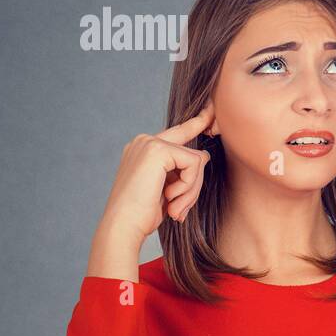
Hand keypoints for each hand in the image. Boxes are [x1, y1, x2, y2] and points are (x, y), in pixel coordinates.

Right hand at [96, 100, 214, 246]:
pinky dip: (189, 186)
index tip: (212, 109)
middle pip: (192, 153)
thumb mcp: (167, 190)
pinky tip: (171, 199)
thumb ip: (183, 171)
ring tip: (174, 207)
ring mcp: (150, 143)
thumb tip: (204, 155)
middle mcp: (145, 141)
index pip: (179, 133)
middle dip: (194, 183)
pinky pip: (194, 163)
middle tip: (179, 208)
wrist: (123, 226)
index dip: (198, 121)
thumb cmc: (142, 215)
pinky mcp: (158, 150)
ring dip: (191, 190)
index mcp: (144, 149)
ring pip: (196, 160)